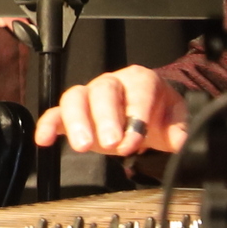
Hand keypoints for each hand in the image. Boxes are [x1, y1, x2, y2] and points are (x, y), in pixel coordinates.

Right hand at [36, 65, 187, 157]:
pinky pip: (55, 114)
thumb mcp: (179, 119)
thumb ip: (182, 128)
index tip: (136, 139)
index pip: (137, 90)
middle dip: (105, 118)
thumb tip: (181, 140)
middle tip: (111, 143)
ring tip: (83, 147)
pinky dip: (47, 125)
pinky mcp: (72, 114)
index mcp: (141, 80)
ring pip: (75, 98)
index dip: (136, 114)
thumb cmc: (159, 113)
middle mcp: (112, 84)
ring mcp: (89, 97)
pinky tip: (44, 140)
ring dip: (76, 122)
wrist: (149, 118)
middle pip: (102, 91)